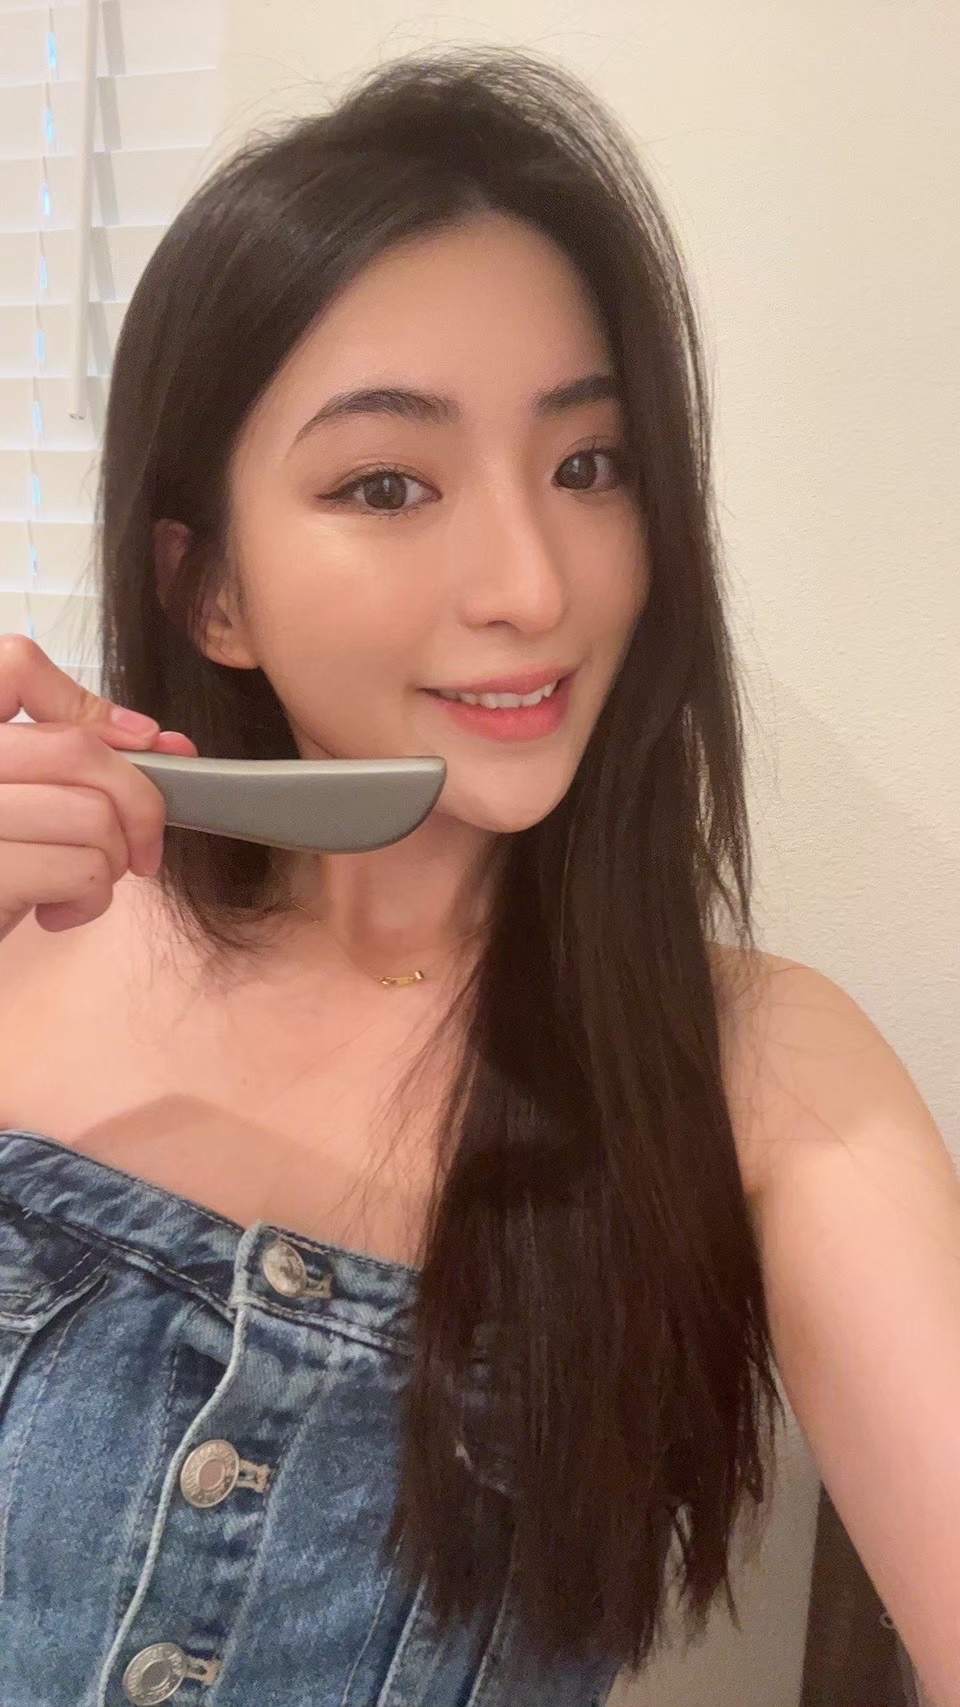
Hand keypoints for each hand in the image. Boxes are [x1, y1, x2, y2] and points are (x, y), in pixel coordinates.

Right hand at [0, 633, 197, 939]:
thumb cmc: (1, 868)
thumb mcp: (27, 803)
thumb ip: (86, 760)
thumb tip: (172, 745)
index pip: (13, 664)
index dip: (84, 702)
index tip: (134, 743)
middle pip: (77, 749)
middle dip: (137, 804)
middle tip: (138, 849)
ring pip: (91, 814)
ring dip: (109, 861)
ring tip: (75, 882)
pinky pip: (80, 870)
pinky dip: (88, 901)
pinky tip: (54, 912)